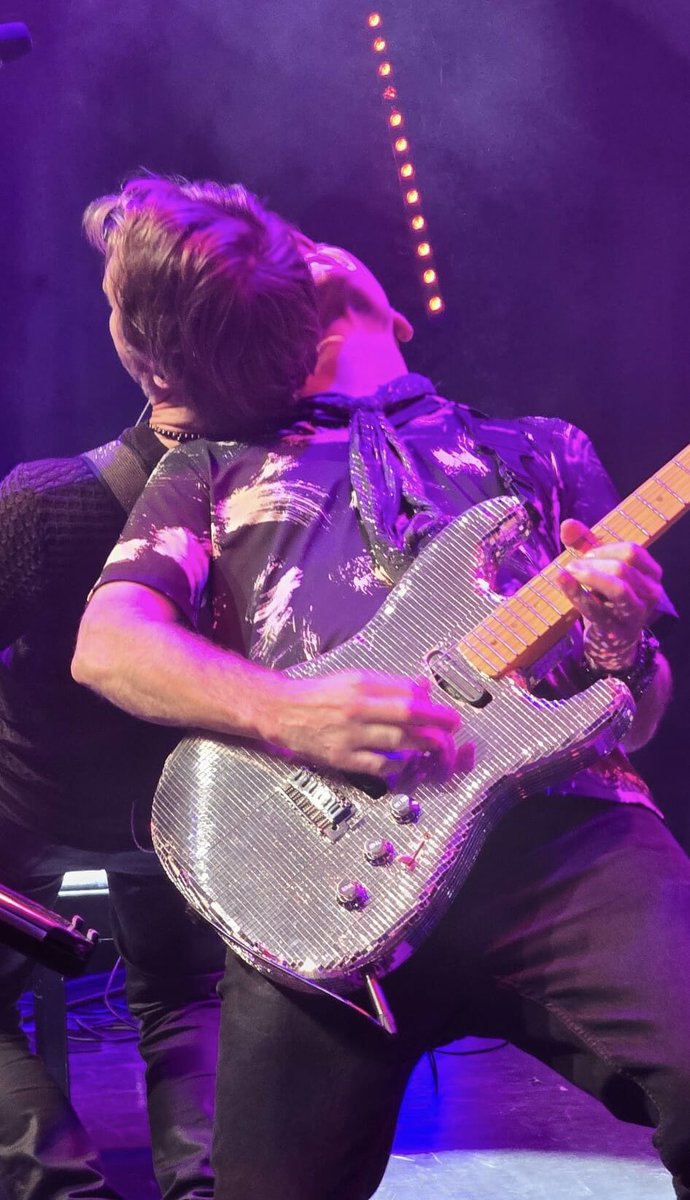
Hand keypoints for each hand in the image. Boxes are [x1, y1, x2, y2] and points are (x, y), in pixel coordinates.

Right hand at [260, 670, 460, 779]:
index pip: (407, 692)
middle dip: (437, 721)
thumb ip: (387, 684)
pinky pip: (379, 765)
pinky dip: (397, 764)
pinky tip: (403, 760)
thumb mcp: (353, 678)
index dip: (431, 702)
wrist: (283, 710)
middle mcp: (358, 708)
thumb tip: (421, 688)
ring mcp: (350, 734)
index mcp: (362, 684)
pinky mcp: (342, 757)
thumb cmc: (321, 694)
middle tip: (453, 725)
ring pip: (398, 740)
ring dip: (423, 743)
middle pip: (409, 714)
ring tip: (435, 745)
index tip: (444, 710)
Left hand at [557, 518, 662, 668]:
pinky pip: (596, 608)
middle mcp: (651, 593)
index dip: (604, 549)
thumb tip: (567, 525)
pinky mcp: (616, 630)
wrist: (611, 640)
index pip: (632, 550)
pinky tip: (562, 579)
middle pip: (624, 566)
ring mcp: (637, 613)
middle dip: (594, 562)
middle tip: (574, 566)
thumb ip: (585, 544)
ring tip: (569, 572)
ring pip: (618, 587)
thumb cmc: (606, 596)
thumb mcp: (599, 567)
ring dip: (589, 575)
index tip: (585, 556)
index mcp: (651, 573)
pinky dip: (576, 592)